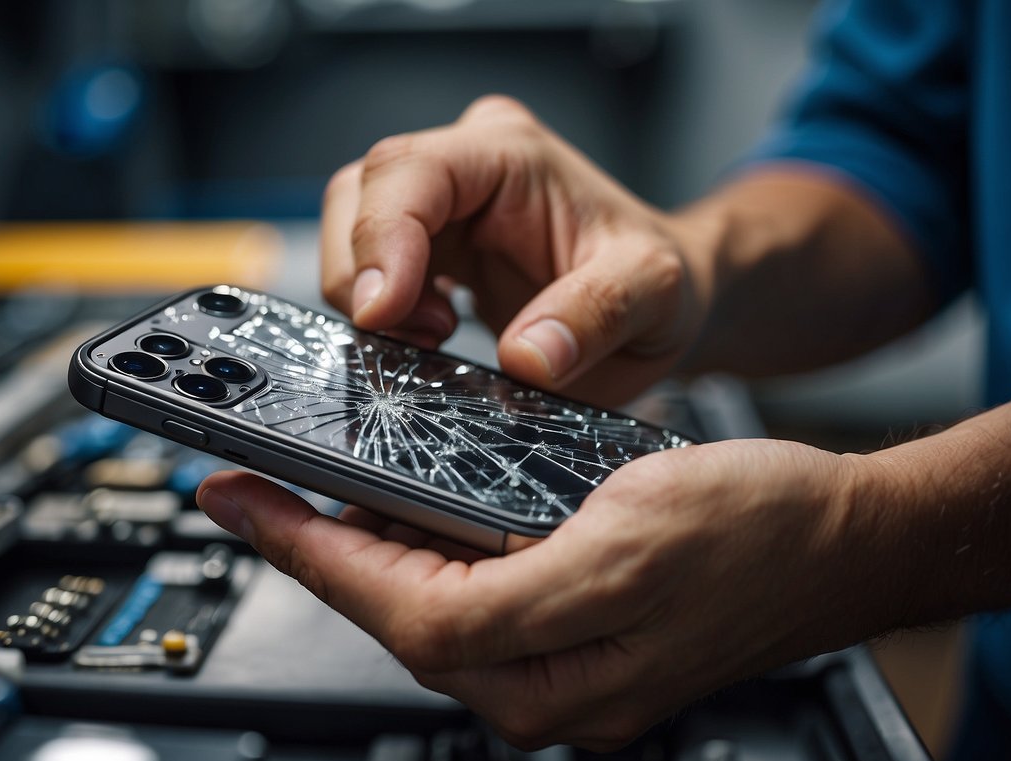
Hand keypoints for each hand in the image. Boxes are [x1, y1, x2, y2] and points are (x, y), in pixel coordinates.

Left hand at [197, 439, 892, 749]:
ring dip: (364, 560)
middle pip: (397, 619)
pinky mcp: (580, 649)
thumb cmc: (759, 530)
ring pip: (428, 615)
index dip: (308, 554)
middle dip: (320, 556)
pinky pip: (475, 610)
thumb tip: (413, 596)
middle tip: (261, 496)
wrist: (839, 538)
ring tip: (310, 502)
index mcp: (550, 669)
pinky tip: (407, 528)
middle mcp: (546, 688)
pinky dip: (426, 565)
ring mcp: (563, 675)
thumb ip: (510, 589)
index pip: (392, 611)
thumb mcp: (627, 541)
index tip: (244, 504)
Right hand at [321, 95, 712, 403]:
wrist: (657, 303)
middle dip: (366, 274)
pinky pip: (372, 269)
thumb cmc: (658, 283)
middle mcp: (468, 165)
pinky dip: (381, 311)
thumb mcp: (654, 295)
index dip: (382, 240)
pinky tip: (427, 338)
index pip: (411, 172)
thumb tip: (527, 357)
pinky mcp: (431, 247)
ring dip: (370, 295)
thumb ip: (595, 316)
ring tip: (431, 340)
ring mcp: (444, 206)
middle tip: (419, 338)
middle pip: (361, 194)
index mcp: (512, 154)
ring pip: (353, 230)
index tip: (384, 311)